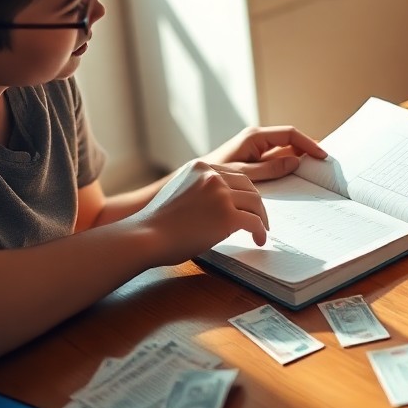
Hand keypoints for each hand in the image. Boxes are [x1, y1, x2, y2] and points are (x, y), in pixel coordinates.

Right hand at [131, 160, 271, 264]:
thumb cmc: (157, 223)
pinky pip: (254, 222)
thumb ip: (198, 191)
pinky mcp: (227, 216)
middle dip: (256, 203)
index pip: (233, 174)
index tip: (247, 203)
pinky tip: (259, 240)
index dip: (243, 191)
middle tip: (259, 218)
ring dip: (261, 217)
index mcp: (200, 168)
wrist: (146, 236)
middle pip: (248, 185)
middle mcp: (212, 175)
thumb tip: (216, 206)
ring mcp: (221, 194)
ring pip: (255, 202)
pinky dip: (260, 232)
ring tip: (261, 230)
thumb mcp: (179, 192)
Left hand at [200, 125, 327, 181]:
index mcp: (255, 136)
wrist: (196, 181)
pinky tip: (299, 174)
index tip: (322, 155)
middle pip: (290, 141)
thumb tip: (295, 161)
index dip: (309, 143)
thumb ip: (269, 168)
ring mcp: (257, 148)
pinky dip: (289, 165)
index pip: (290, 135)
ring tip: (317, 168)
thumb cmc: (215, 175)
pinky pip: (277, 159)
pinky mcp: (255, 158)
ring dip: (301, 158)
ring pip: (285, 150)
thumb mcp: (244, 174)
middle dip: (308, 149)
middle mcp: (257, 139)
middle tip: (326, 161)